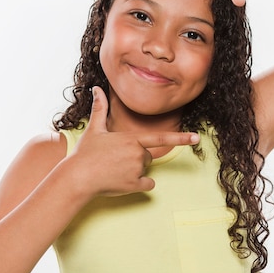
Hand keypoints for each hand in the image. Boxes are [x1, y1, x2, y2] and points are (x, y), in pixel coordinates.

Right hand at [70, 87, 199, 196]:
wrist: (78, 177)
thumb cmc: (85, 153)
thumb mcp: (94, 128)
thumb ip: (100, 108)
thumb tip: (95, 87)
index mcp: (131, 138)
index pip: (161, 138)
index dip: (181, 138)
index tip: (196, 138)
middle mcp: (137, 153)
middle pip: (147, 155)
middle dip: (135, 157)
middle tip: (115, 159)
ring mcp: (137, 170)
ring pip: (145, 168)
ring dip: (134, 170)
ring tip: (114, 169)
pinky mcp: (134, 185)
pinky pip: (147, 184)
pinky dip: (139, 184)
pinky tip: (122, 181)